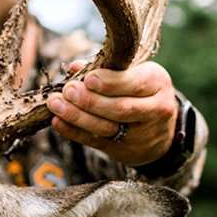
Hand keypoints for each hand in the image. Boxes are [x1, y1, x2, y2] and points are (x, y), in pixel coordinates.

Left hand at [46, 61, 177, 167]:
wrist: (161, 128)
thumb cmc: (140, 90)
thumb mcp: (133, 72)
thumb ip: (105, 68)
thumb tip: (75, 67)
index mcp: (158, 83)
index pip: (135, 84)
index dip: (110, 83)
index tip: (88, 79)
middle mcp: (155, 110)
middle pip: (120, 108)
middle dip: (90, 100)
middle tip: (68, 91)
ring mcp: (141, 134)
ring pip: (107, 127)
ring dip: (78, 116)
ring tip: (56, 104)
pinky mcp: (125, 150)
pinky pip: (97, 142)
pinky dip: (75, 132)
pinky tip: (58, 122)